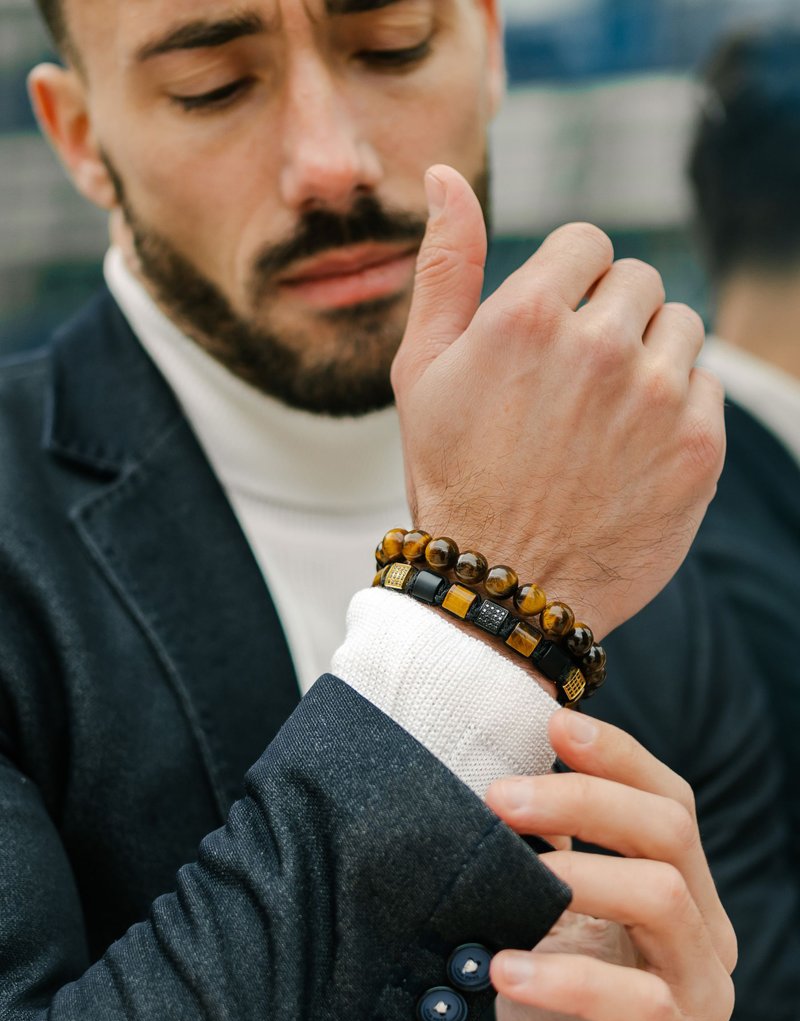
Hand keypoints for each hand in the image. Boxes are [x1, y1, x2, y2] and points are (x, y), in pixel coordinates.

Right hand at [391, 166, 723, 638]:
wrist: (502, 590)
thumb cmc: (451, 480)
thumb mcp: (419, 372)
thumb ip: (441, 267)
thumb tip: (444, 175)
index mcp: (528, 316)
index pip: (587, 241)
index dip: (570, 281)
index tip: (555, 328)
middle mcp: (600, 345)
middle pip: (640, 280)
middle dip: (611, 317)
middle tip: (575, 383)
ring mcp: (657, 398)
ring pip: (682, 328)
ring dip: (650, 358)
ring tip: (605, 418)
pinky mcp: (699, 448)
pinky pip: (708, 388)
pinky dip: (679, 411)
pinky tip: (632, 453)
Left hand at [485, 709, 735, 1020]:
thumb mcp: (554, 930)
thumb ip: (550, 865)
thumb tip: (501, 785)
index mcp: (676, 891)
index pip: (666, 798)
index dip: (616, 755)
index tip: (552, 721)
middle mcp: (701, 933)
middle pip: (669, 830)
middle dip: (584, 797)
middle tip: (500, 795)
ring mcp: (698, 996)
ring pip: (663, 899)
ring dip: (577, 874)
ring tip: (505, 874)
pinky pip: (641, 1003)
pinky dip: (567, 977)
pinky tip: (504, 970)